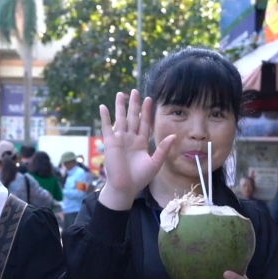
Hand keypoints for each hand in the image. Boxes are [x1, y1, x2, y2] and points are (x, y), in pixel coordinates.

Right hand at [97, 90, 174, 210]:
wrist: (125, 187)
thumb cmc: (140, 178)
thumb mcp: (155, 163)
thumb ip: (163, 148)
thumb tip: (173, 135)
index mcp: (141, 142)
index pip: (145, 123)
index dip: (147, 112)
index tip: (149, 99)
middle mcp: (130, 138)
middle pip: (133, 117)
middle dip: (134, 105)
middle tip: (135, 91)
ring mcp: (120, 139)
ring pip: (121, 119)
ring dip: (120, 107)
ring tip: (121, 93)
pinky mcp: (110, 143)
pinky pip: (107, 127)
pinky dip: (105, 117)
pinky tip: (104, 107)